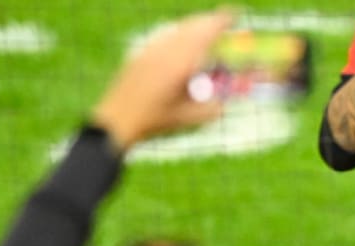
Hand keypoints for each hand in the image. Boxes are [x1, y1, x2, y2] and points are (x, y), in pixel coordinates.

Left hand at [91, 10, 232, 151]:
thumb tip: (231, 95)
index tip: (235, 15)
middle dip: (211, 22)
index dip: (222, 21)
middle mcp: (166, 50)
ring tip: (206, 31)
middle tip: (224, 23)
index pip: (206, 32)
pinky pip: (165, 35)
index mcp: (182, 63)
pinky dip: (180, 34)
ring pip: (178, 28)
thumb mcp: (193, 117)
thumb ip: (216, 105)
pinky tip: (183, 44)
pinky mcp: (141, 53)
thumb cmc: (157, 121)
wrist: (118, 119)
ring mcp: (151, 49)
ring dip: (195, 27)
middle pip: (193, 25)